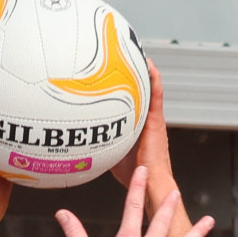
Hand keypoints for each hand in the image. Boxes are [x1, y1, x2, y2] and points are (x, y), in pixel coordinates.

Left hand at [110, 62, 174, 193]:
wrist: (150, 182)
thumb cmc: (134, 175)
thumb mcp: (112, 156)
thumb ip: (100, 145)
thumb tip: (81, 143)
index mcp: (140, 128)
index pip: (134, 104)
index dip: (128, 89)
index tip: (119, 74)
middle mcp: (148, 121)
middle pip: (143, 93)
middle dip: (136, 76)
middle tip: (127, 58)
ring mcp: (154, 119)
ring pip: (151, 90)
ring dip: (147, 72)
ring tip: (139, 54)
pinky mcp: (157, 120)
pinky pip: (156, 95)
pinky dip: (154, 79)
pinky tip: (150, 65)